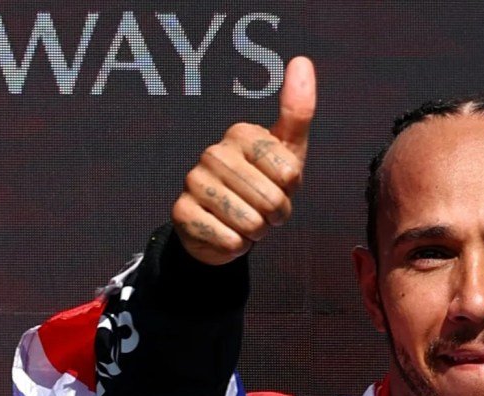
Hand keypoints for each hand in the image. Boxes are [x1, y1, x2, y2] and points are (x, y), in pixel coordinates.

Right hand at [171, 54, 314, 264]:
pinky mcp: (181, 212)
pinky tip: (227, 233)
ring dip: (257, 231)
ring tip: (246, 221)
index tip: (279, 186)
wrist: (224, 226)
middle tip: (263, 210)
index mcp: (240, 134)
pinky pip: (229, 240)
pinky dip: (236, 245)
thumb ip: (297, 111)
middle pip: (271, 200)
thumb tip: (302, 61)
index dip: (291, 191)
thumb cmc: (262, 184)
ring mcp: (193, 181)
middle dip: (276, 215)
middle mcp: (213, 152)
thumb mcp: (288, 152)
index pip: (289, 174)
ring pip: (250, 222)